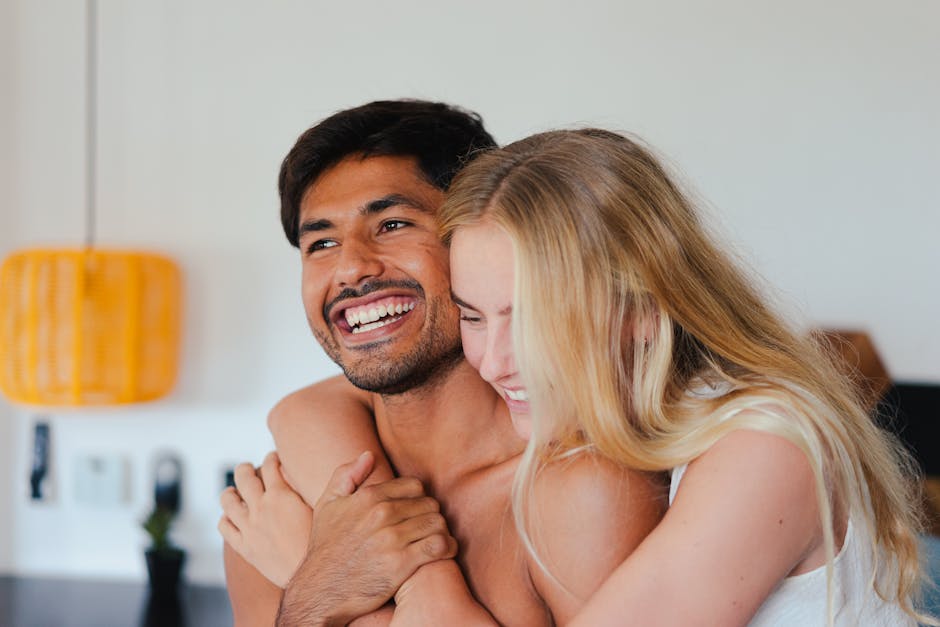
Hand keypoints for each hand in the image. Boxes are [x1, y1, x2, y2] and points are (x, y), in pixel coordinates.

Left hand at [218, 451, 311, 587]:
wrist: (310, 575)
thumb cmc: (321, 541)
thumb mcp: (324, 506)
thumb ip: (312, 486)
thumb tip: (303, 472)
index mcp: (281, 495)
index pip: (270, 465)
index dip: (271, 457)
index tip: (273, 457)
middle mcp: (260, 508)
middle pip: (243, 476)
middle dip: (245, 468)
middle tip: (249, 468)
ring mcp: (249, 528)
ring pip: (227, 500)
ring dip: (230, 491)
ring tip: (233, 491)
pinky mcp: (244, 547)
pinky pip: (224, 527)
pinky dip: (225, 518)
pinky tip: (231, 517)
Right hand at [277, 452, 457, 626]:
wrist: (320, 590)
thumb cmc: (326, 547)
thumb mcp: (327, 505)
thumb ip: (345, 475)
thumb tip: (369, 454)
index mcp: (368, 497)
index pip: (415, 486)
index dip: (419, 499)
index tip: (416, 512)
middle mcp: (381, 514)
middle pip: (429, 504)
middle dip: (430, 516)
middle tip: (427, 528)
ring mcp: (392, 539)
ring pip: (437, 523)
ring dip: (440, 531)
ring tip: (436, 539)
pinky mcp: (401, 563)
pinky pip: (439, 545)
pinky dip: (448, 547)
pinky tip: (444, 550)